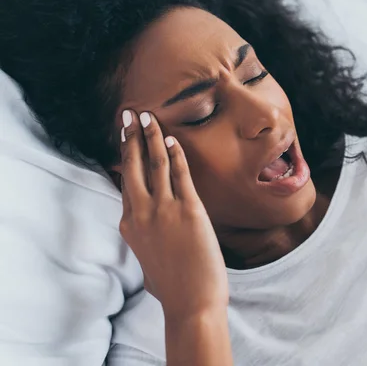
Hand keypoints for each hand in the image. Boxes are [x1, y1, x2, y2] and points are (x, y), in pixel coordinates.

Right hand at [119, 110, 227, 320]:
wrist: (191, 303)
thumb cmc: (173, 286)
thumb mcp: (148, 258)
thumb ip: (146, 237)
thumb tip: (151, 229)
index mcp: (129, 225)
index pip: (126, 182)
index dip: (124, 157)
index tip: (125, 138)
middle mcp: (141, 213)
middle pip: (131, 166)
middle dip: (129, 137)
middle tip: (128, 115)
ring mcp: (163, 210)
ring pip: (153, 164)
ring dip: (150, 137)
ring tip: (148, 117)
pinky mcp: (188, 210)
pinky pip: (180, 174)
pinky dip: (176, 155)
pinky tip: (172, 140)